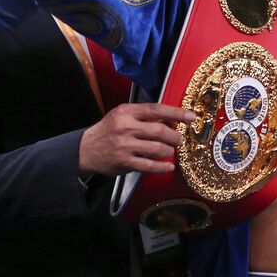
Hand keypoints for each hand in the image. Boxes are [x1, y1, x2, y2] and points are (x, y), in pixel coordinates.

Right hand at [78, 103, 194, 175]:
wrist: (85, 149)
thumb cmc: (109, 131)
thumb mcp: (123, 116)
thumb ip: (145, 116)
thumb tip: (173, 120)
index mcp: (126, 112)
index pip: (156, 109)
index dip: (176, 113)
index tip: (191, 117)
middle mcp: (125, 127)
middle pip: (159, 130)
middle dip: (175, 136)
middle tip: (179, 139)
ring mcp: (124, 146)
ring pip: (157, 148)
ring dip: (169, 151)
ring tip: (170, 150)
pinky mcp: (124, 162)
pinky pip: (149, 165)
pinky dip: (162, 166)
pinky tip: (168, 166)